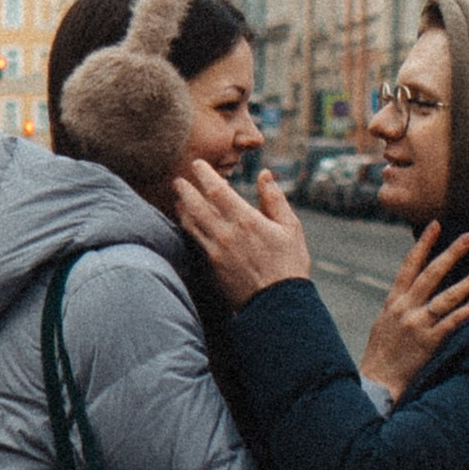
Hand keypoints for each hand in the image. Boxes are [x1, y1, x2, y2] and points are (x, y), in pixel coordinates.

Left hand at [175, 159, 313, 303]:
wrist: (278, 304)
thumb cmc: (289, 264)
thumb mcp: (290, 228)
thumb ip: (275, 199)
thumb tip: (265, 174)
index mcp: (246, 220)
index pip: (217, 190)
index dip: (204, 175)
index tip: (197, 165)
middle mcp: (226, 233)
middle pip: (196, 205)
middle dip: (185, 190)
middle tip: (178, 180)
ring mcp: (216, 251)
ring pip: (192, 224)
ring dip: (183, 209)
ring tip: (178, 199)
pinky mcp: (212, 267)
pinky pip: (195, 242)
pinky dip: (188, 229)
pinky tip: (187, 224)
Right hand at [360, 224, 468, 399]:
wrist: (376, 381)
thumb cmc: (380, 353)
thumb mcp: (384, 322)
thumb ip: (399, 303)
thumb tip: (411, 286)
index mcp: (393, 301)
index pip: (409, 266)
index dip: (423, 244)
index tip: (436, 225)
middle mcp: (405, 309)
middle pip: (431, 274)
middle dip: (451, 254)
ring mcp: (418, 324)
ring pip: (447, 296)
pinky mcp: (430, 342)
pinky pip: (454, 321)